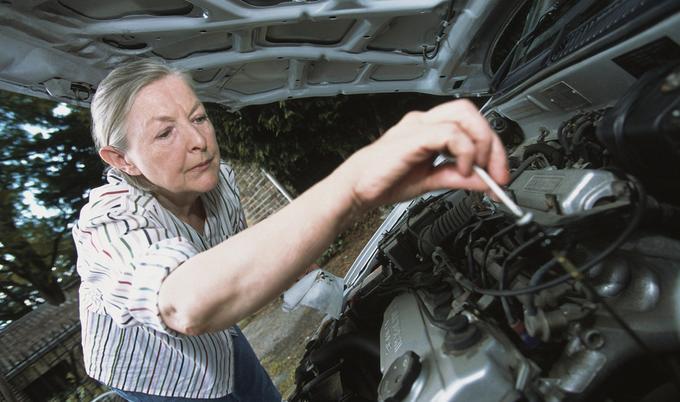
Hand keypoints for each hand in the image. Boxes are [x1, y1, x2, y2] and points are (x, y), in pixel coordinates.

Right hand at [336, 99, 508, 210]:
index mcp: (429, 129)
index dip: (491, 147)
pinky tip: (462, 170)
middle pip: (470, 113)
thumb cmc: (385, 180)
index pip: (470, 124)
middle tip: (497, 172)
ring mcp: (419, 126)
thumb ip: (458, 178)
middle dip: (491, 142)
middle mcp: (425, 122)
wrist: (357, 190)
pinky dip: (464, 151)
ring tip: (478, 170)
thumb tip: (485, 182)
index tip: (499, 175)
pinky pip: (450, 133)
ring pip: (464, 115)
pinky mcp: (415, 136)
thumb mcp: (432, 181)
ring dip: (481, 144)